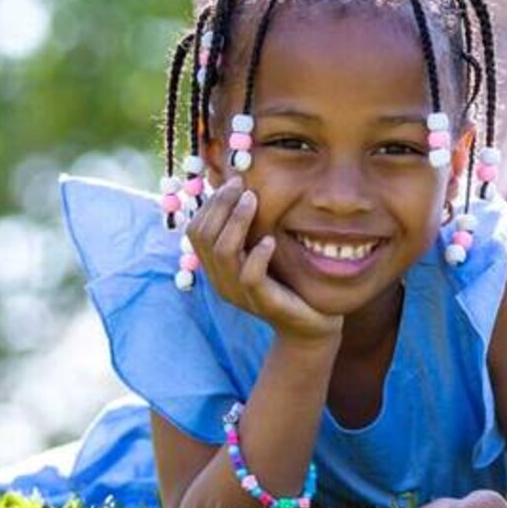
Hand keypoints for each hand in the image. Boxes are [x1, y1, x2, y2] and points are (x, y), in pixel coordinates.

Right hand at [186, 177, 342, 341]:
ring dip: (237, 221)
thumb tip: (242, 187)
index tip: (234, 182)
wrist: (310, 326)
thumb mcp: (263, 251)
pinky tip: (270, 240)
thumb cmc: (288, 282)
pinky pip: (249, 276)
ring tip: (254, 200)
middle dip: (221, 205)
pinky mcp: (262, 302)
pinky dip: (258, 254)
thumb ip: (249, 229)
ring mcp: (239, 293)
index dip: (211, 203)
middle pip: (204, 237)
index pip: (196, 230)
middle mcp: (221, 280)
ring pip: (223, 252)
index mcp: (217, 267)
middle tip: (242, 185)